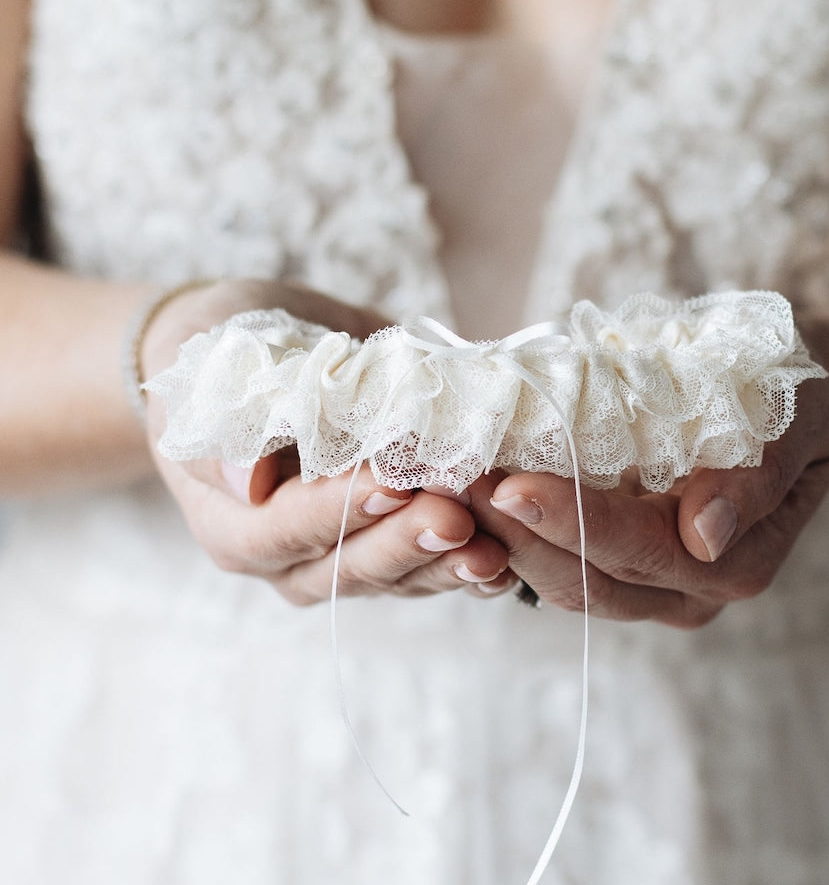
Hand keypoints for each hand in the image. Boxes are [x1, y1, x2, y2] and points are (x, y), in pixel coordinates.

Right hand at [141, 279, 510, 603]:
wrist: (257, 363)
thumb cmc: (229, 361)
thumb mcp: (213, 381)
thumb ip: (231, 435)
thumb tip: (251, 483)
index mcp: (234, 525)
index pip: (287, 528)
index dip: (341, 509)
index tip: (393, 482)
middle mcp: (286, 560)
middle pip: (347, 567)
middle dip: (406, 541)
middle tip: (456, 516)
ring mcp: (339, 563)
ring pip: (395, 578)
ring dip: (446, 564)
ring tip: (494, 550)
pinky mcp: (386, 554)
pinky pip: (425, 572)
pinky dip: (465, 566)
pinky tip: (505, 562)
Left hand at [469, 376, 828, 626]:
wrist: (785, 404)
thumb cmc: (790, 396)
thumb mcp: (796, 417)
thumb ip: (758, 476)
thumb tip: (707, 536)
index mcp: (738, 560)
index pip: (641, 551)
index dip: (572, 522)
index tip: (509, 485)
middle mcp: (692, 590)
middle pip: (588, 581)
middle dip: (515, 535)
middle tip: (451, 483)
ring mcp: (653, 587)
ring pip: (563, 583)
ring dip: (500, 540)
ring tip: (446, 489)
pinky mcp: (621, 568)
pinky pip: (558, 566)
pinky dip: (511, 537)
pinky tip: (471, 496)